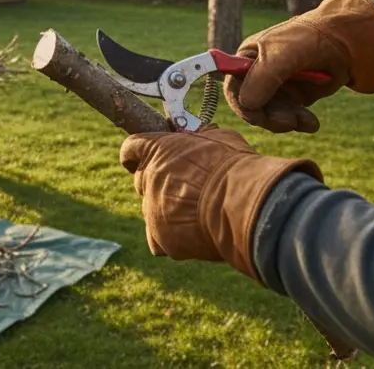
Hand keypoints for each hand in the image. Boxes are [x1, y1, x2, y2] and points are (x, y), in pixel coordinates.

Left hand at [119, 125, 321, 280]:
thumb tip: (205, 133)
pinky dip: (169, 238)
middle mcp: (149, 179)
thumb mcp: (222, 138)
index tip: (143, 158)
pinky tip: (190, 234)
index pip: (132, 148)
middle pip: (141, 180)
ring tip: (196, 213)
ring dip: (167, 210)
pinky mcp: (161, 239)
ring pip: (150, 210)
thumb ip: (203, 136)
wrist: (241, 206)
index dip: (137, 153)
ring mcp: (152, 210)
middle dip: (158, 182)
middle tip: (183, 186)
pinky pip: (157, 240)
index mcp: (158, 149)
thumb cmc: (235, 168)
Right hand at [224, 0, 373, 133]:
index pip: (234, 88)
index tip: (258, 115)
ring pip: (271, 116)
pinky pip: (290, 118)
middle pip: (252, 107)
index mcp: (247, 59)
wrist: (346, 42)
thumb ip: (263, 77)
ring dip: (287, 121)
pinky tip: (311, 123)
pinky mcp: (294, 98)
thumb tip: (246, 103)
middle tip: (288, 122)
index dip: (243, 105)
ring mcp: (277, 88)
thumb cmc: (310, 38)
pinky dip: (300, 122)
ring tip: (307, 121)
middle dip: (269, 117)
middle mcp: (259, 75)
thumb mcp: (283, 54)